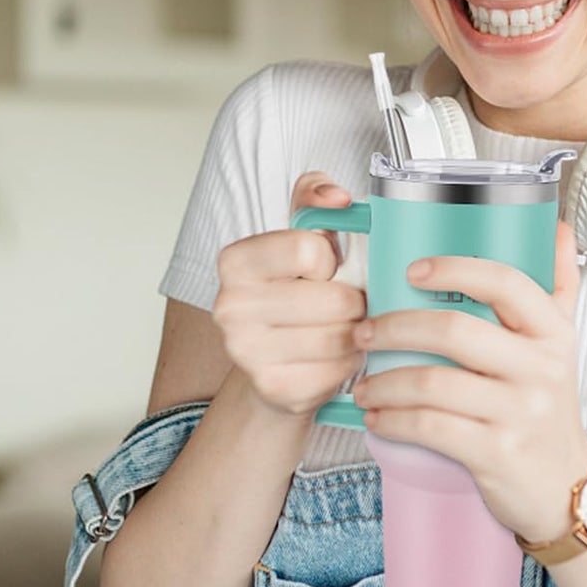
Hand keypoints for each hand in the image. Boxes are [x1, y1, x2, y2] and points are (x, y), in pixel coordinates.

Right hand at [211, 171, 367, 418]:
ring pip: (340, 336)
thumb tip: (336, 197)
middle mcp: (230, 307)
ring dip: (357, 332)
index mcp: (236, 261)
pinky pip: (338, 370)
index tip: (323, 269)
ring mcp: (246, 353)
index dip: (330, 259)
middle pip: (333, 299)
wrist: (275, 360)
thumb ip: (316, 197)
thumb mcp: (303, 234)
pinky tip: (338, 356)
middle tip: (348, 304)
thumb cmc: (297, 290)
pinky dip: (350, 362)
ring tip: (346, 328)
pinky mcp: (272, 389)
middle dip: (354, 301)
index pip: (310, 249)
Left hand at [350, 220, 586, 542]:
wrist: (564, 487)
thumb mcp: (562, 345)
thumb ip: (560, 285)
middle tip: (365, 331)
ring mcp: (519, 412)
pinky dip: (393, 419)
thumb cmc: (549, 410)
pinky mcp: (496, 453)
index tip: (413, 271)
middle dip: (396, 327)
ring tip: (364, 383)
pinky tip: (379, 416)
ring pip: (433, 382)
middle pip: (454, 330)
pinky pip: (430, 427)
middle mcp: (540, 368)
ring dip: (384, 381)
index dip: (455, 269)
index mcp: (552, 333)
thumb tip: (559, 230)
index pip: (505, 283)